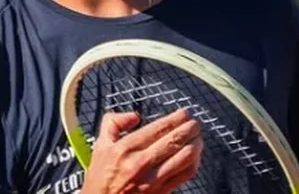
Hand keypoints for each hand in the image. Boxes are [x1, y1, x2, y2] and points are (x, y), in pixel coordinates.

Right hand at [81, 109, 202, 193]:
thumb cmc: (101, 175)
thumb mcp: (100, 143)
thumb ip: (114, 122)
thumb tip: (134, 116)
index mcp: (125, 148)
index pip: (158, 128)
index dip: (175, 118)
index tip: (184, 113)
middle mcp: (140, 163)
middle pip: (174, 141)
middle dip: (189, 129)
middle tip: (195, 123)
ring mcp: (153, 179)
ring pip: (184, 158)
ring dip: (195, 144)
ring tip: (198, 137)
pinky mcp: (161, 192)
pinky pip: (185, 175)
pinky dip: (194, 163)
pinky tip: (195, 156)